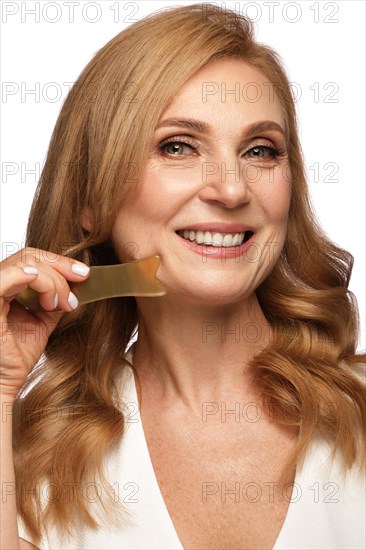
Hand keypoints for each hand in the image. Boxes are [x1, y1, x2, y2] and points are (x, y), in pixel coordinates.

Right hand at [0, 247, 89, 399]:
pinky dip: (37, 280)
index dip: (60, 262)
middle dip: (61, 267)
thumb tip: (75, 285)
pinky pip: (9, 275)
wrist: (3, 383)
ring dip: (53, 281)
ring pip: (26, 264)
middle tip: (81, 281)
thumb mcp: (41, 322)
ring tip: (62, 304)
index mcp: (4, 287)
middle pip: (29, 256)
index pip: (31, 260)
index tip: (83, 274)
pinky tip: (51, 298)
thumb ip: (52, 301)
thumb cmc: (15, 358)